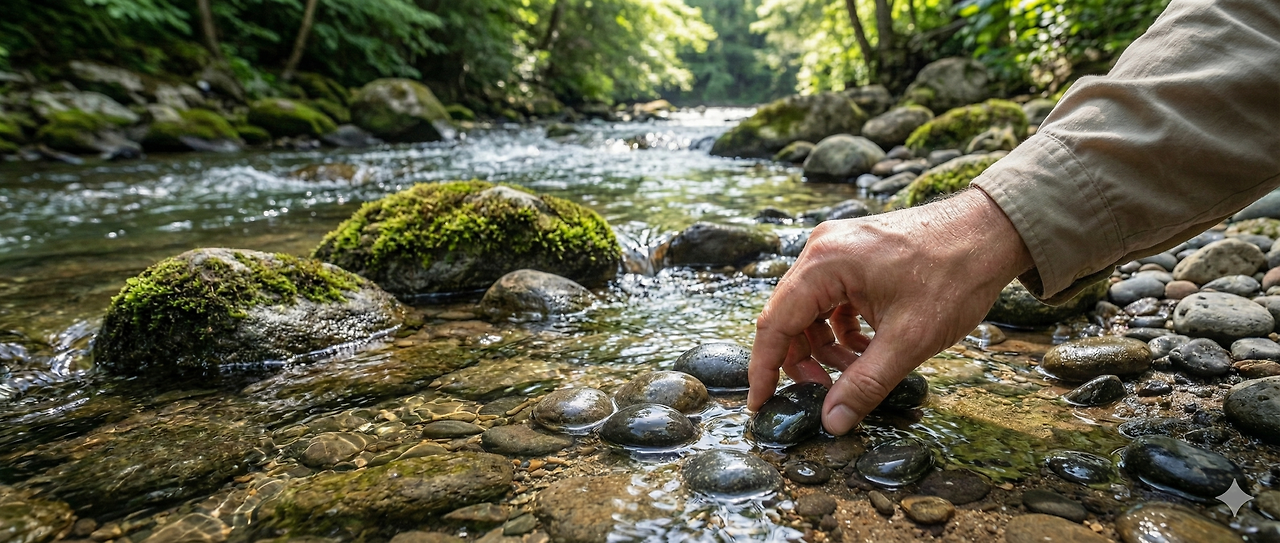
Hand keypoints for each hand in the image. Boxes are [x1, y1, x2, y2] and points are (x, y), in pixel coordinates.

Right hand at [747, 188, 1033, 434]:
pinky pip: (833, 300)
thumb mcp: (908, 340)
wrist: (994, 230)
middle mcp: (822, 250)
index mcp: (824, 264)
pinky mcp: (856, 254)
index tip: (760, 405)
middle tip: (826, 395)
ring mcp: (839, 249)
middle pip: (790, 318)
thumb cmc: (954, 275)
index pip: (774, 324)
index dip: (764, 369)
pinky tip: (869, 351)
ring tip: (857, 374)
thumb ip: (864, 384)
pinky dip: (844, 330)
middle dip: (804, 362)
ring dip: (828, 349)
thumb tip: (831, 423)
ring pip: (813, 311)